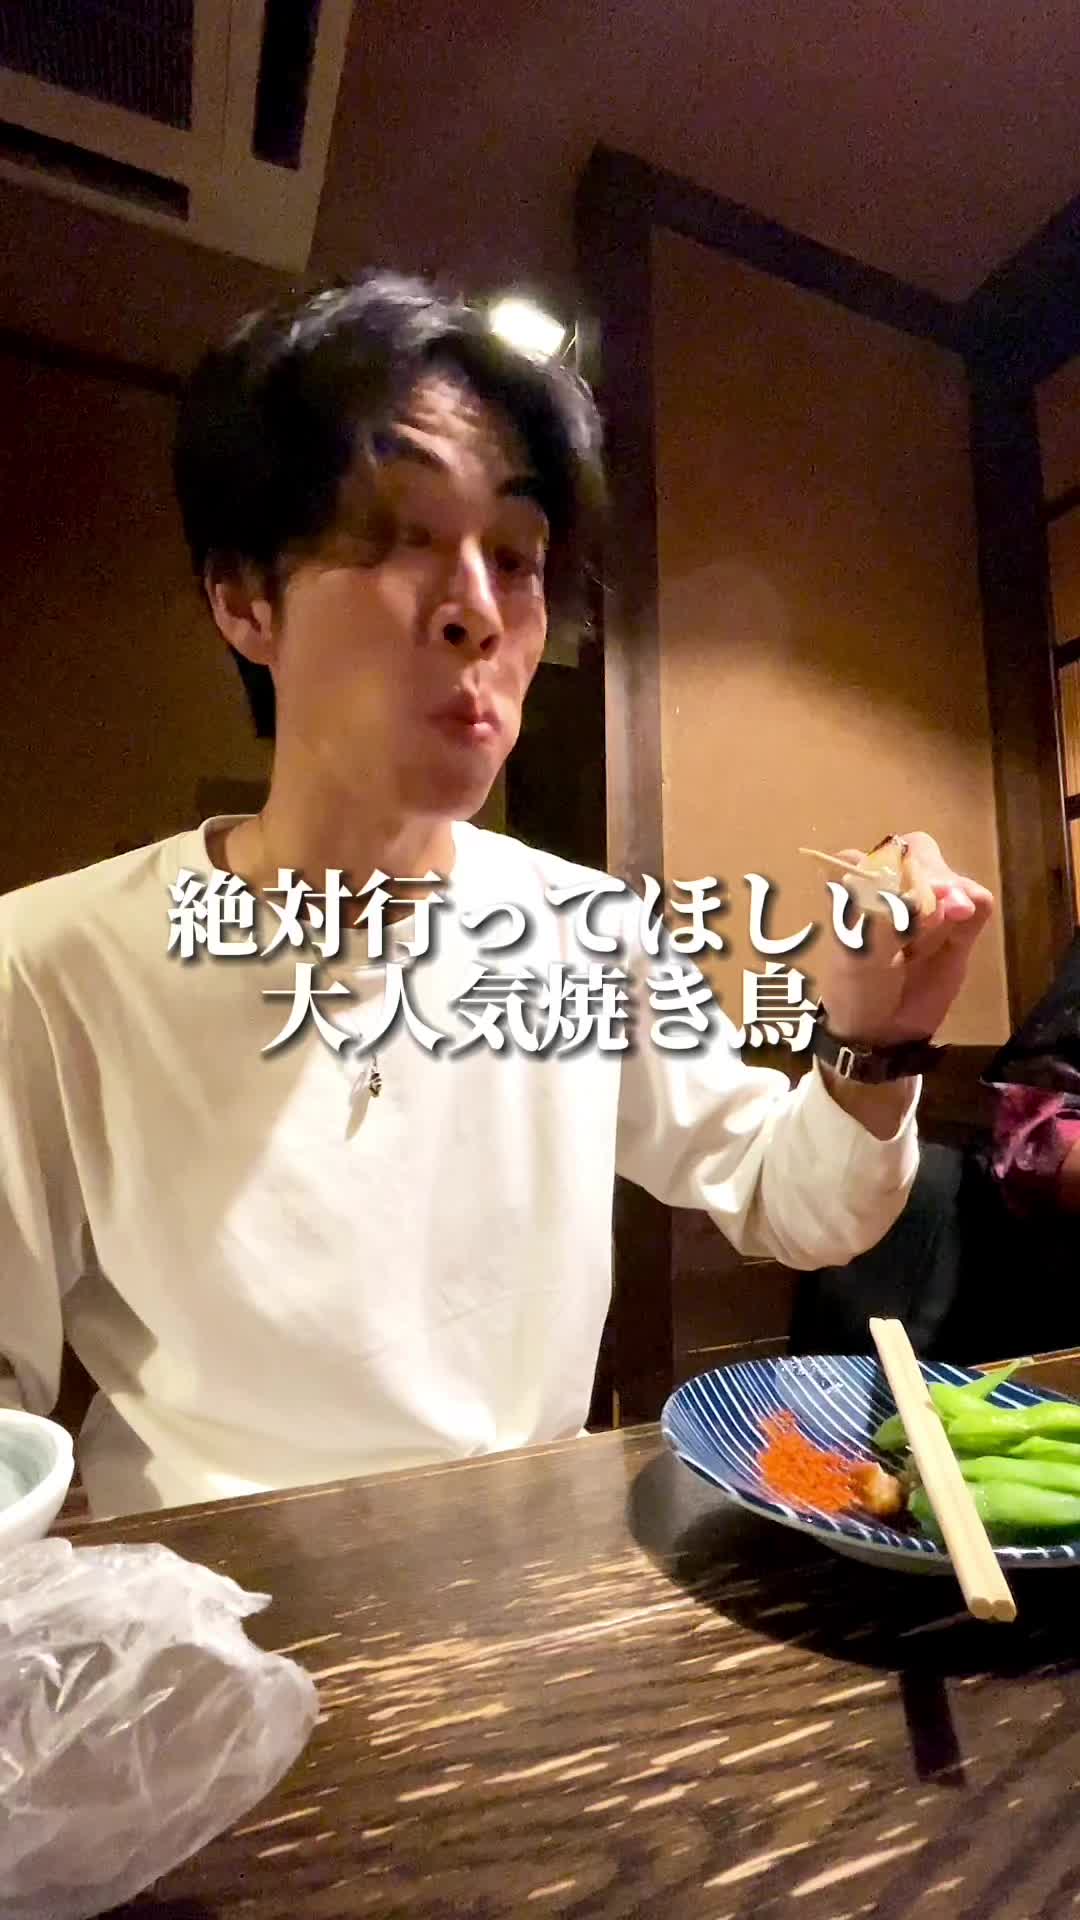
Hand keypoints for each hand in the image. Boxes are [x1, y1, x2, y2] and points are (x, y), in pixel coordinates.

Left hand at [819, 831, 993, 1045]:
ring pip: (950, 876)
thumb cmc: (857, 989)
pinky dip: (970, 907)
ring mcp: (930, 905)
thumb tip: (942, 895)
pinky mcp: (960, 926)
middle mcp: (894, 887)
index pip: (875, 854)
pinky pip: (978, 900)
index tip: (886, 901)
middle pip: (920, 854)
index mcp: (857, 886)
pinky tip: (957, 928)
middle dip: (922, 883)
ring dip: (943, 904)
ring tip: (922, 943)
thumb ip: (889, 919)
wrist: (882, 1032)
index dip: (887, 871)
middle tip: (914, 923)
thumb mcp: (857, 956)